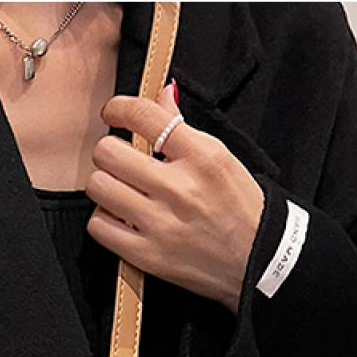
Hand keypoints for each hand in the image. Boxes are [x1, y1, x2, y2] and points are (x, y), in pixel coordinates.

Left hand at [86, 80, 265, 311]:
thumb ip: (185, 128)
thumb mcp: (222, 159)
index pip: (146, 117)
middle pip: (109, 153)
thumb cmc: (240, 207)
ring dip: (103, 184)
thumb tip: (161, 95)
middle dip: (108, 151)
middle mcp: (179, 188)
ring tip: (120, 189)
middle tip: (118, 159)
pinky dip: (103, 218)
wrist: (257, 261)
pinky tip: (119, 216)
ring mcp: (159, 224)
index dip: (120, 108)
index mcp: (203, 157)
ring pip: (98, 187)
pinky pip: (98, 226)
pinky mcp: (145, 255)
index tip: (113, 112)